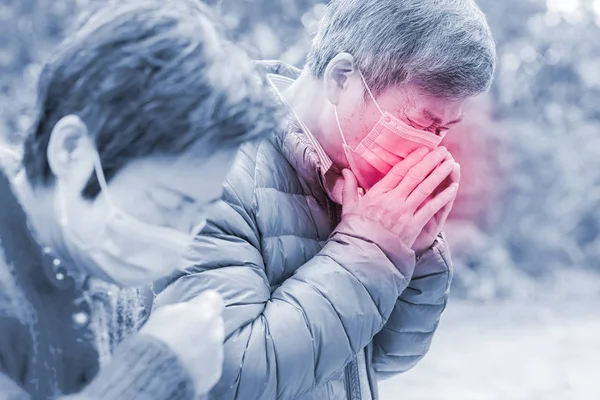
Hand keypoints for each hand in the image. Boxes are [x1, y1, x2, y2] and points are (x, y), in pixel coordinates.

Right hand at [140, 290, 224, 395]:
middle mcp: (216, 330)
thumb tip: (188, 311)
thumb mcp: (162, 314)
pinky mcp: (215, 372)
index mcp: (205, 311)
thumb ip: (181, 310)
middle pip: (213, 323)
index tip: (193, 310)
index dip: (202, 304)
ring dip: (202, 347)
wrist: (154, 375)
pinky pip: (210, 364)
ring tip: (181, 356)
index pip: (214, 298)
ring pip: (213, 344)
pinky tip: (184, 369)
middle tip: (184, 335)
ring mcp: (217, 352)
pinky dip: (201, 366)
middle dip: (202, 327)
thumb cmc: (155, 340)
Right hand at [341, 146, 457, 249]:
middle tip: (442, 150)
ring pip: (426, 188)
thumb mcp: (349, 207)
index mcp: (378, 193)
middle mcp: (393, 200)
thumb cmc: (356, 230)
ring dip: (440, 174)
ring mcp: (404, 213)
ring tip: (450, 163)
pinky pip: (431, 208)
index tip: (424, 149)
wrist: (363, 254)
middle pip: (416, 175)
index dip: (414, 158)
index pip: (399, 171)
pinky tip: (452, 188)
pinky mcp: (413, 226)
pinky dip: (443, 197)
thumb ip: (349, 187)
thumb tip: (345, 170)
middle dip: (431, 161)